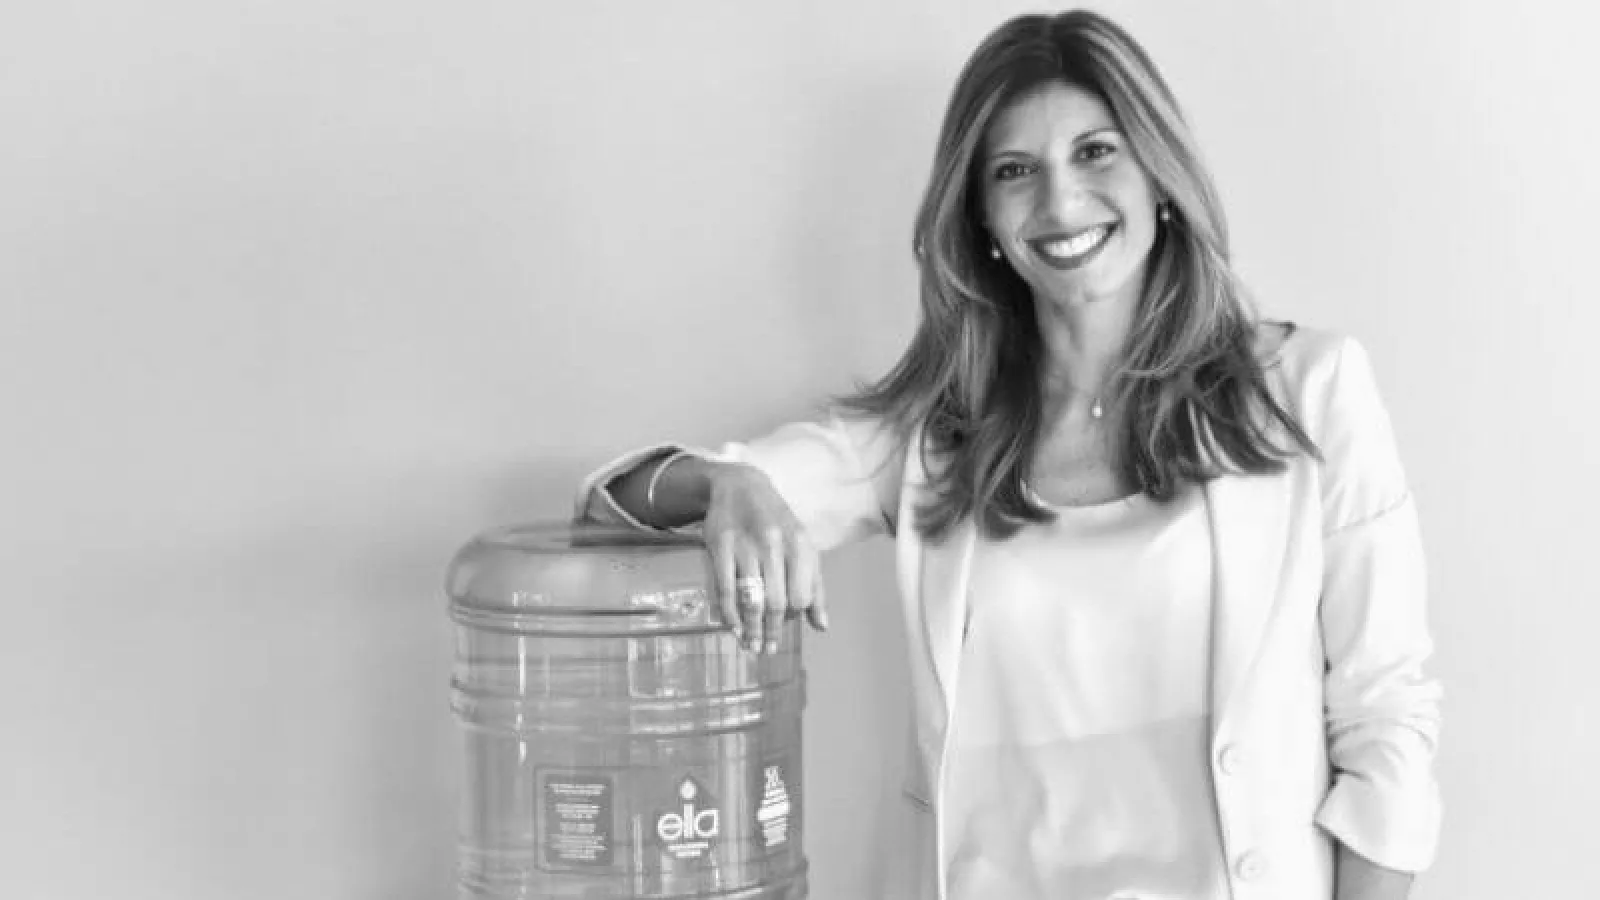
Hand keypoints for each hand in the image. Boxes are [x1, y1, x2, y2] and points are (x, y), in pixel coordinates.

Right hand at [701, 462, 828, 653]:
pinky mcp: (721, 546)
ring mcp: (747, 546)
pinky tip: (732, 627)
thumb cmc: (777, 521)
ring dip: (751, 628)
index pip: (802, 596)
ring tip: (750, 645)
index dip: (795, 617)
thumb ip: (815, 585)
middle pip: (777, 601)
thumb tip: (821, 626)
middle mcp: (776, 545)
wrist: (741, 485)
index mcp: (800, 546)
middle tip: (767, 649)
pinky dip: (730, 613)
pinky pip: (726, 587)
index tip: (785, 628)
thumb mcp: (803, 546)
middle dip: (772, 631)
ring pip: (752, 598)